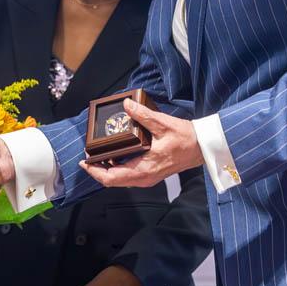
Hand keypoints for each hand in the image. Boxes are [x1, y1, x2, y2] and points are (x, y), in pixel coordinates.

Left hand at [79, 98, 202, 187]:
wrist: (203, 148)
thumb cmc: (186, 139)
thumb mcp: (163, 124)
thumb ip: (143, 115)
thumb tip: (127, 105)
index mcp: (144, 169)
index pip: (112, 177)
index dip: (95, 171)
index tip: (84, 161)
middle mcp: (144, 177)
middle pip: (112, 180)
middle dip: (97, 170)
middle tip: (87, 156)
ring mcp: (147, 177)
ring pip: (120, 179)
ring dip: (107, 169)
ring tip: (97, 154)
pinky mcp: (150, 173)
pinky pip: (128, 175)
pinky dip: (117, 167)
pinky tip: (114, 154)